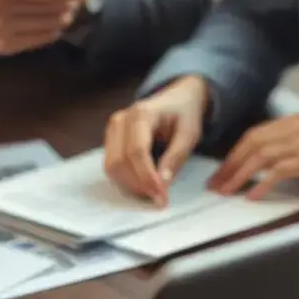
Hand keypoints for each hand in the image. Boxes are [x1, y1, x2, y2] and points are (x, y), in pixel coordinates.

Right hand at [103, 76, 209, 206]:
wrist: (176, 99)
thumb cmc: (184, 115)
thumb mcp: (189, 134)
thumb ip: (175, 157)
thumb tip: (162, 184)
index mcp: (142, 113)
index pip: (137, 151)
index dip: (147, 177)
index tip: (161, 197)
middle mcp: (120, 120)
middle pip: (120, 161)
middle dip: (138, 185)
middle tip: (159, 199)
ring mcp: (112, 129)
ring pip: (111, 166)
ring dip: (130, 185)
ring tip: (152, 193)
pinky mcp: (109, 139)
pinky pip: (111, 165)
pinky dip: (125, 180)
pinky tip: (142, 185)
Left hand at [209, 116, 298, 199]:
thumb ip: (285, 147)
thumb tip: (255, 164)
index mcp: (292, 121)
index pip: (253, 135)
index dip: (233, 154)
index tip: (220, 172)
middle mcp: (296, 127)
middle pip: (251, 144)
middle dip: (229, 166)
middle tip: (215, 184)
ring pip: (261, 157)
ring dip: (239, 176)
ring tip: (227, 191)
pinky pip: (279, 171)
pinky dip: (262, 184)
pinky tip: (252, 196)